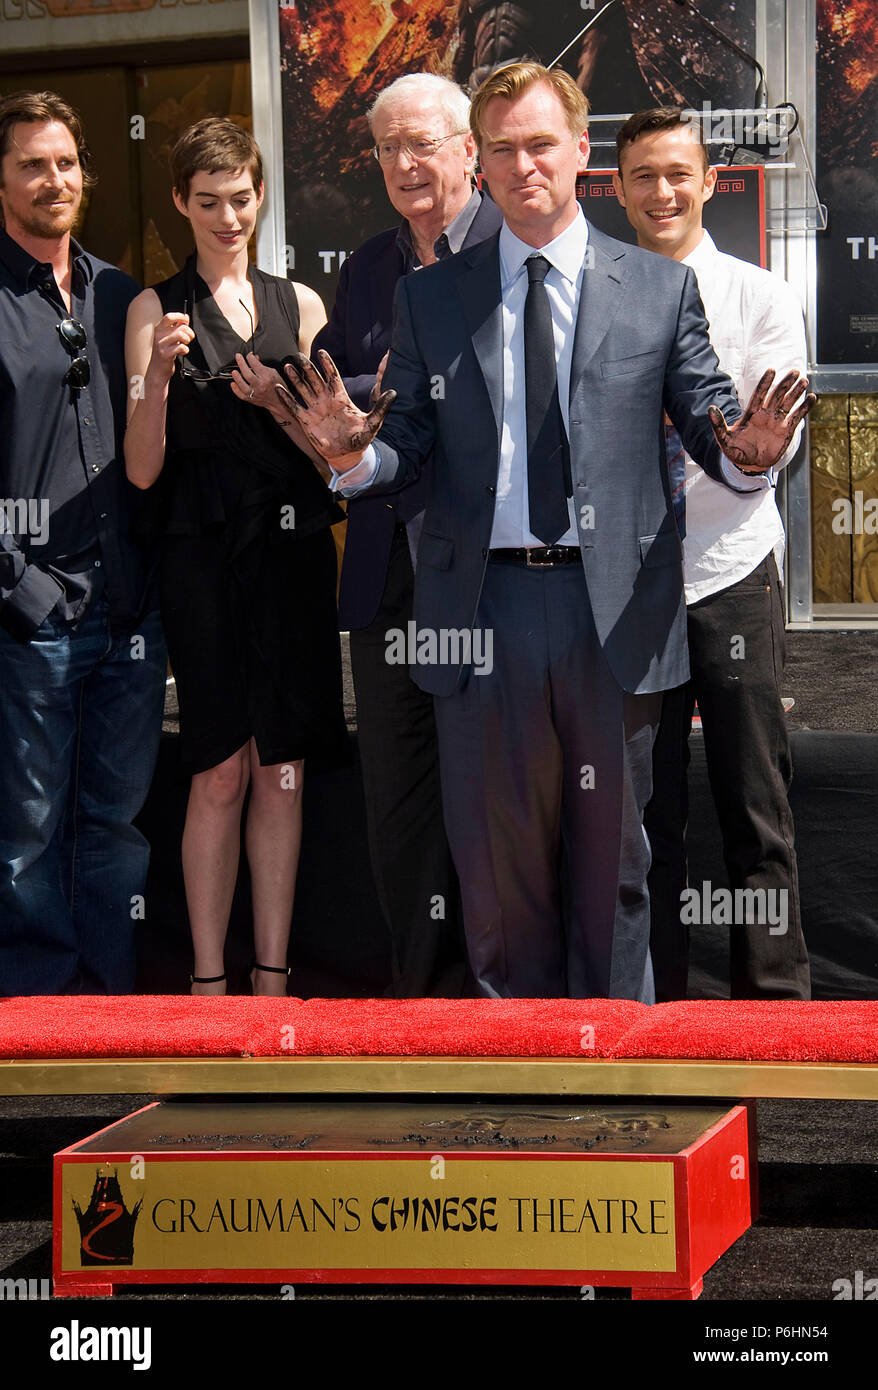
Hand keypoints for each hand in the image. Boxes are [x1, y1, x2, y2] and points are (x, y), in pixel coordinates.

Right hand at [147, 312, 192, 383]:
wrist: (157, 369)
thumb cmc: (165, 352)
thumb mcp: (169, 337)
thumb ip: (177, 327)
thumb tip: (186, 317)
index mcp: (158, 329)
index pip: (169, 317)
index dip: (180, 317)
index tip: (186, 321)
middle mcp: (158, 335)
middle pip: (180, 327)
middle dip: (189, 332)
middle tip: (189, 338)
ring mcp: (161, 344)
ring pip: (181, 335)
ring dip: (187, 340)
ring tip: (185, 344)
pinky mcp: (165, 354)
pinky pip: (181, 347)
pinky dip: (185, 350)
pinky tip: (182, 352)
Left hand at [230, 351, 288, 420]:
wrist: (280, 402)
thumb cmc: (278, 387)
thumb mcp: (274, 373)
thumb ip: (262, 365)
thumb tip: (254, 358)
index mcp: (267, 377)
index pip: (255, 364)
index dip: (250, 357)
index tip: (248, 355)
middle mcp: (261, 385)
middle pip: (247, 374)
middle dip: (241, 363)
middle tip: (238, 357)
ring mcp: (256, 393)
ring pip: (243, 385)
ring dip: (237, 377)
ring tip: (234, 371)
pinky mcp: (252, 399)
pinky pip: (241, 395)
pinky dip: (236, 389)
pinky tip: (233, 383)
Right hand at [273, 349, 395, 472]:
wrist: (349, 455)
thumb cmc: (361, 438)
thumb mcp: (374, 423)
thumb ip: (382, 407)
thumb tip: (394, 392)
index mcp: (341, 397)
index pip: (333, 376)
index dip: (327, 364)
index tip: (321, 352)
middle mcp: (326, 400)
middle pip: (314, 379)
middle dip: (307, 367)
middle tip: (298, 355)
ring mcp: (315, 409)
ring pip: (303, 389)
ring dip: (295, 378)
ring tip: (287, 366)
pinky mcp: (307, 421)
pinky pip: (295, 407)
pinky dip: (286, 398)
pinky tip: (278, 388)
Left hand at [709, 369, 815, 474]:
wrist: (748, 465)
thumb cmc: (735, 451)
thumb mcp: (723, 438)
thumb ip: (718, 424)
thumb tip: (710, 408)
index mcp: (751, 413)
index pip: (759, 394)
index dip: (765, 383)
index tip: (771, 371)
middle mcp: (766, 414)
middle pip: (777, 395)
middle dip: (785, 384)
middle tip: (794, 371)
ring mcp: (777, 421)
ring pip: (788, 403)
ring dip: (796, 392)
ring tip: (804, 381)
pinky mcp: (786, 430)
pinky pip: (796, 417)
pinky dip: (804, 408)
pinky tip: (812, 398)